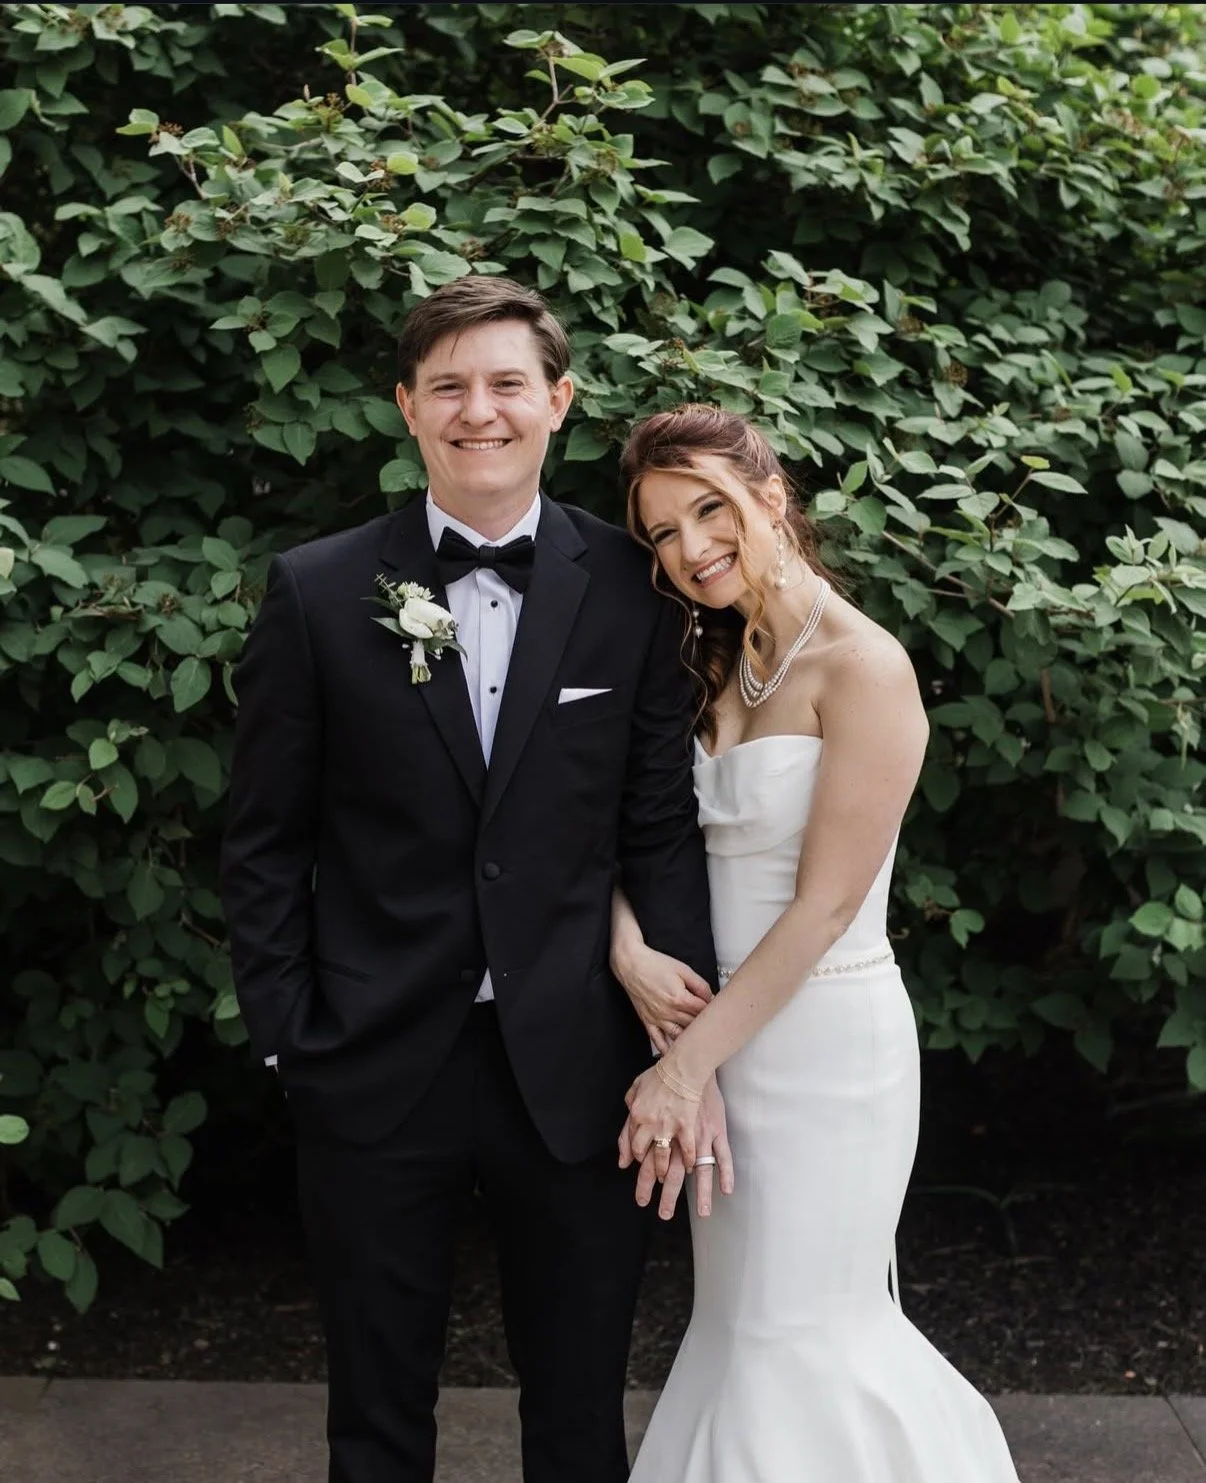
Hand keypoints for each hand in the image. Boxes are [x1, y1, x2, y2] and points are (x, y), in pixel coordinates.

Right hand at [611, 941, 711, 1054]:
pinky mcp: (648, 1022)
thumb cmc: (655, 964)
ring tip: (701, 1044)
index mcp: (680, 998)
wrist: (631, 964)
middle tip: (715, 1029)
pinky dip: (666, 1050)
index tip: (720, 1011)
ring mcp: (657, 1019)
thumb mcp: (683, 969)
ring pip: (679, 1037)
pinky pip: (658, 1041)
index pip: (703, 1011)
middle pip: (693, 1025)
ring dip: (690, 1041)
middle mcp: (669, 1012)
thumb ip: (700, 985)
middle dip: (705, 1026)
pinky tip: (675, 1056)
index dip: (714, 1011)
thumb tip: (711, 998)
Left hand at [618, 1056, 703, 1183]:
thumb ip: (630, 1103)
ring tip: (664, 1179)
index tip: (636, 1163)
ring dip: (662, 1171)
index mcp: (636, 1114)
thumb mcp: (637, 1086)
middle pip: (642, 1153)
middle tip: (648, 1179)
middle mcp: (649, 1124)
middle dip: (644, 1169)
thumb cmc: (659, 1074)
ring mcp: (668, 1127)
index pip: (630, 1140)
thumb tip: (628, 1113)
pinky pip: (686, 1150)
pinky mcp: (686, 1127)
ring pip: (662, 1157)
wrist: (681, 1067)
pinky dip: (687, 1161)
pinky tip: (688, 1167)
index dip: (633, 1153)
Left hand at [630, 1075, 733, 1219]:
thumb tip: (623, 1157)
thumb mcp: (634, 1097)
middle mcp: (672, 1134)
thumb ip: (627, 1128)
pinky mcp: (713, 1129)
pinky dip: (724, 1172)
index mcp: (650, 1127)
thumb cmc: (659, 1078)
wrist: (685, 1062)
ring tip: (703, 1213)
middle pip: (668, 1170)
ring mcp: (695, 1133)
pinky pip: (721, 1155)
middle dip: (665, 1195)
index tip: (644, 1195)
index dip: (645, 1179)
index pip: (646, 1159)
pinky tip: (726, 1190)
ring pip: (697, 1169)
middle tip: (662, 1214)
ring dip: (700, 1193)